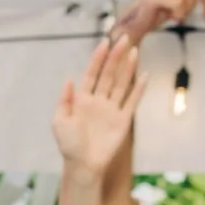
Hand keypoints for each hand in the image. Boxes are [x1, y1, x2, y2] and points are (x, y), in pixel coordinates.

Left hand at [53, 35, 144, 177]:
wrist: (83, 165)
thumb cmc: (69, 145)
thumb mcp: (59, 121)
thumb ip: (64, 100)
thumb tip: (70, 79)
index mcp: (82, 100)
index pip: (92, 74)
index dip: (97, 59)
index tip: (104, 43)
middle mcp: (98, 101)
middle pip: (109, 75)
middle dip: (115, 57)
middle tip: (123, 39)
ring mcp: (112, 109)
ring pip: (122, 84)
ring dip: (127, 68)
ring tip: (133, 51)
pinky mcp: (123, 119)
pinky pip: (132, 101)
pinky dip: (139, 88)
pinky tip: (145, 75)